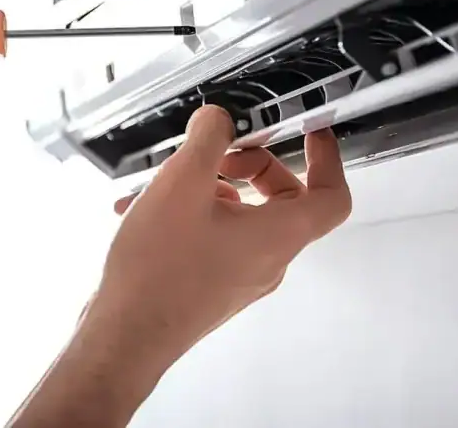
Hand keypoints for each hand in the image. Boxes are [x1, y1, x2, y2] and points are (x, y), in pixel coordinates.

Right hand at [99, 106, 350, 383]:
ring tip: (165, 182)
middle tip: (218, 155)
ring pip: (243, 215)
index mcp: (279, 235)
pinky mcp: (214, 284)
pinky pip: (217, 236)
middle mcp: (268, 259)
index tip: (310, 132)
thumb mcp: (182, 182)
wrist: (124, 336)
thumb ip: (207, 138)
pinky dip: (191, 213)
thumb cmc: (159, 270)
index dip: (328, 158)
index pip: (332, 196)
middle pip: (284, 198)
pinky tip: (144, 207)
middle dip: (251, 165)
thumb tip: (218, 120)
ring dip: (211, 187)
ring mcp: (241, 275)